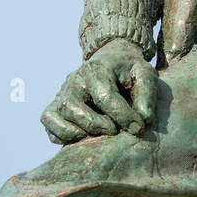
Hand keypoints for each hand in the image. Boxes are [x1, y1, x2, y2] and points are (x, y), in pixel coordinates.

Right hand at [40, 38, 157, 144]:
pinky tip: (82, 136)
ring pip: (55, 114)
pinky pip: (49, 122)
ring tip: (96, 136)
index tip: (138, 127)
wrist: (114, 59)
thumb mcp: (145, 74)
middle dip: (94, 125)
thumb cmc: (130, 70)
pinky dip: (61, 134)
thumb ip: (147, 95)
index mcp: (97, 69)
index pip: (104, 95)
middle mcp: (75, 79)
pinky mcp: (57, 103)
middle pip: (71, 106)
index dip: (122, 115)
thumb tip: (142, 120)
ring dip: (74, 132)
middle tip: (114, 131)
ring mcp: (63, 92)